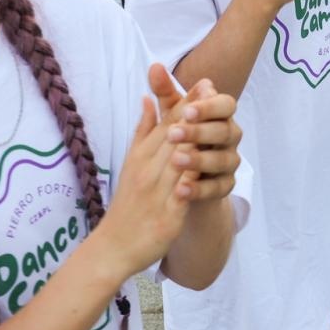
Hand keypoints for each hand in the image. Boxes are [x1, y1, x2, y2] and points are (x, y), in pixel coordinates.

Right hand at [95, 63, 193, 277]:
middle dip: (193, 112)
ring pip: (177, 161)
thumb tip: (146, 99)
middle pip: (173, 137)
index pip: (166, 125)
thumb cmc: (127, 202)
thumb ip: (142, 132)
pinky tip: (206, 168)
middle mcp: (147, 171)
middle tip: (213, 90)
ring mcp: (156, 193)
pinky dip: (192, 180)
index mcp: (140, 156)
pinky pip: (181, 195)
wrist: (114, 246)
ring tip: (214, 119)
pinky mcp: (167, 216)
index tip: (204, 83)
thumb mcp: (131, 162)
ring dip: (195, 139)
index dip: (185, 103)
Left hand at [150, 71, 241, 202]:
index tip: (187, 110)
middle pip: (225, 131)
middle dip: (200, 132)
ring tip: (176, 160)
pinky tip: (181, 189)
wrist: (186, 177)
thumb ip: (165, 93)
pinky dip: (200, 189)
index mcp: (220, 115)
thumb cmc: (182, 138)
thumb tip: (154, 66)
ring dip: (200, 159)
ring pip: (223, 160)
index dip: (209, 107)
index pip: (226, 105)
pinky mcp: (225, 186)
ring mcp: (229, 162)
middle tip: (173, 133)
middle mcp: (230, 137)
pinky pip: (218, 188)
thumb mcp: (172, 115)